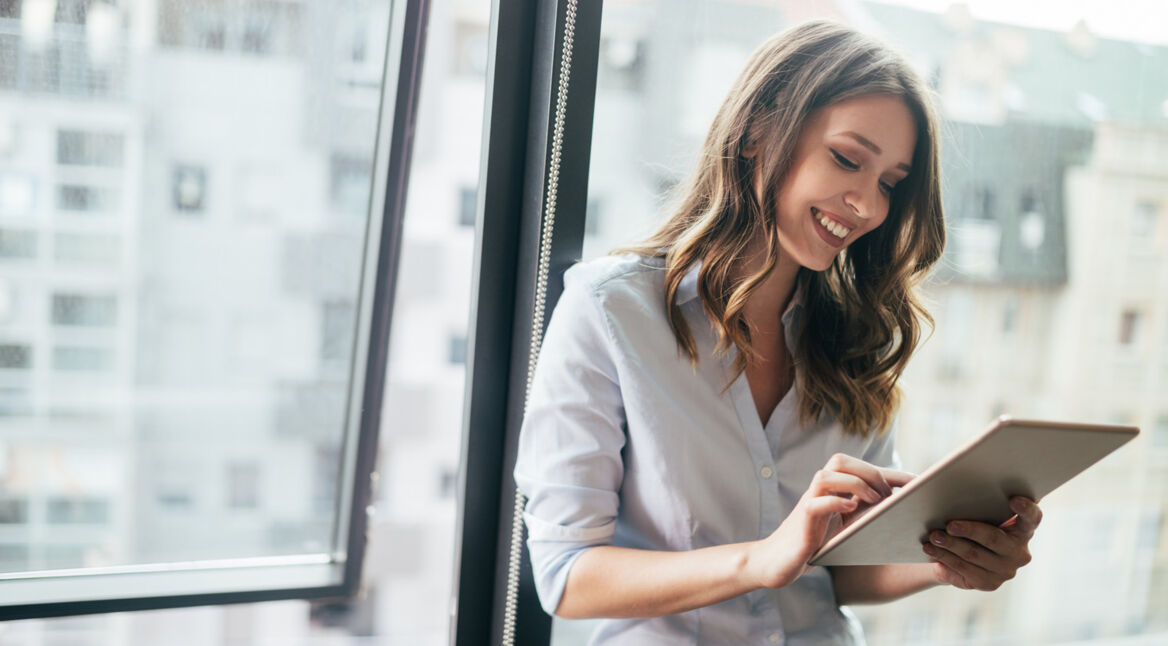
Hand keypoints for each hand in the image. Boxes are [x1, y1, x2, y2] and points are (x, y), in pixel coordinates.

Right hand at [748, 453, 914, 588]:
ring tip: (873, 501)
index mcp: (833, 489)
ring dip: (854, 484)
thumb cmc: (816, 543)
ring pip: (826, 475)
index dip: (892, 473)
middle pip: (840, 461)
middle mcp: (819, 491)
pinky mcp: (802, 521)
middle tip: (888, 496)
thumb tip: (902, 509)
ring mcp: (809, 503)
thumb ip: (865, 513)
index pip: (862, 468)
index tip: (919, 483)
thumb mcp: (846, 526)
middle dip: (870, 473)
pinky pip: (816, 502)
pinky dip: (836, 502)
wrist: (779, 561)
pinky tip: (851, 510)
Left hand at [922, 496, 1041, 590]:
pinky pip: (963, 569)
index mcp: (1023, 528)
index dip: (1026, 508)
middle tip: (949, 524)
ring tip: (933, 536)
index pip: (1032, 517)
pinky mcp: (989, 583)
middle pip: (994, 538)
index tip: (1013, 499)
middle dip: (969, 530)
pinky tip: (930, 549)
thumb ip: (980, 497)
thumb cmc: (972, 522)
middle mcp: (1019, 551)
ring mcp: (1006, 570)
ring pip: (974, 554)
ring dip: (950, 544)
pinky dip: (944, 557)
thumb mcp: (978, 510)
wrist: (960, 555)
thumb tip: (953, 477)